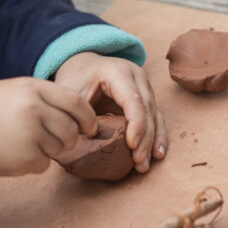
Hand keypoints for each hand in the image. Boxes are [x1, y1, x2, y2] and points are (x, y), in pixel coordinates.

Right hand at [0, 77, 96, 176]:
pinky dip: (35, 162)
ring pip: (60, 148)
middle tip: (55, 139)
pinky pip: (45, 164)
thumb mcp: (16, 90)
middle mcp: (35, 109)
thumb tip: (79, 113)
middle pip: (71, 129)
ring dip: (49, 150)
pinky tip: (16, 153)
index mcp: (34, 88)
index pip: (76, 102)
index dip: (87, 117)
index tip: (90, 127)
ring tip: (25, 142)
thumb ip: (45, 96)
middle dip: (68, 138)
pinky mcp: (26, 158)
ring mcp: (31, 135)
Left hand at [53, 52, 167, 172]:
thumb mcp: (70, 90)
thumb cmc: (77, 76)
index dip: (136, 123)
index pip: (133, 99)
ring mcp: (144, 88)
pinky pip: (156, 118)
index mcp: (118, 72)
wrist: (85, 63)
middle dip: (145, 138)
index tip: (132, 145)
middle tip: (138, 162)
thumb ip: (74, 111)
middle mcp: (137, 78)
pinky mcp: (146, 99)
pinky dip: (157, 136)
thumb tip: (76, 140)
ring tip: (144, 164)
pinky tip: (157, 154)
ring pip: (155, 116)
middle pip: (147, 110)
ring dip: (152, 141)